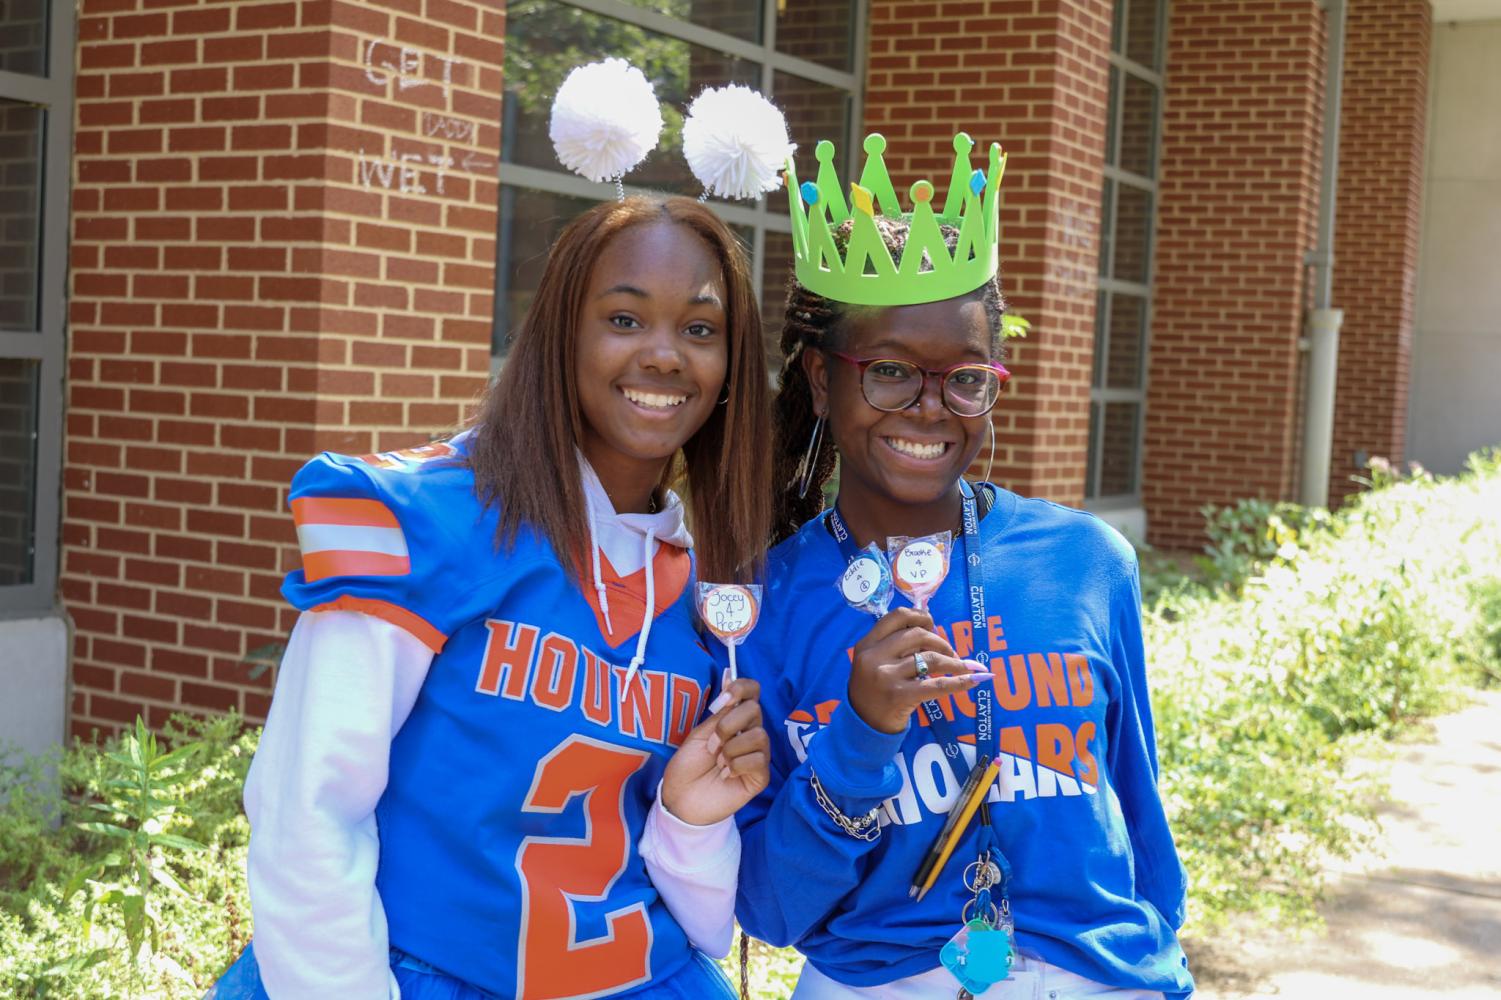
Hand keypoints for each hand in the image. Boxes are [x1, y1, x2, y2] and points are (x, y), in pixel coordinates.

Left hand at [661, 678, 770, 825]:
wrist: (681, 798)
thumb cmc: (688, 765)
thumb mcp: (700, 732)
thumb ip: (720, 710)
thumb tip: (728, 674)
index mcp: (736, 719)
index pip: (752, 691)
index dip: (740, 689)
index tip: (721, 702)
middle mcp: (750, 732)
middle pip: (755, 710)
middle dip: (727, 726)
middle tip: (711, 745)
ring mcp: (758, 754)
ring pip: (758, 736)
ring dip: (730, 750)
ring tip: (718, 763)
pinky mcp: (761, 776)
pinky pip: (758, 760)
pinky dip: (736, 766)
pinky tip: (726, 775)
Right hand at [847, 607, 987, 734]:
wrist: (863, 725)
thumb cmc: (873, 690)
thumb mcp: (874, 661)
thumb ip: (895, 645)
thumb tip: (936, 633)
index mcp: (867, 643)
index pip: (898, 616)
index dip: (920, 616)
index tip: (932, 625)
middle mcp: (874, 656)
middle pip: (918, 635)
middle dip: (941, 641)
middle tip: (950, 653)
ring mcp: (887, 676)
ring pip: (931, 658)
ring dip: (954, 661)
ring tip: (962, 667)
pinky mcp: (900, 695)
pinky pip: (937, 685)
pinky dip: (960, 681)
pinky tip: (974, 679)